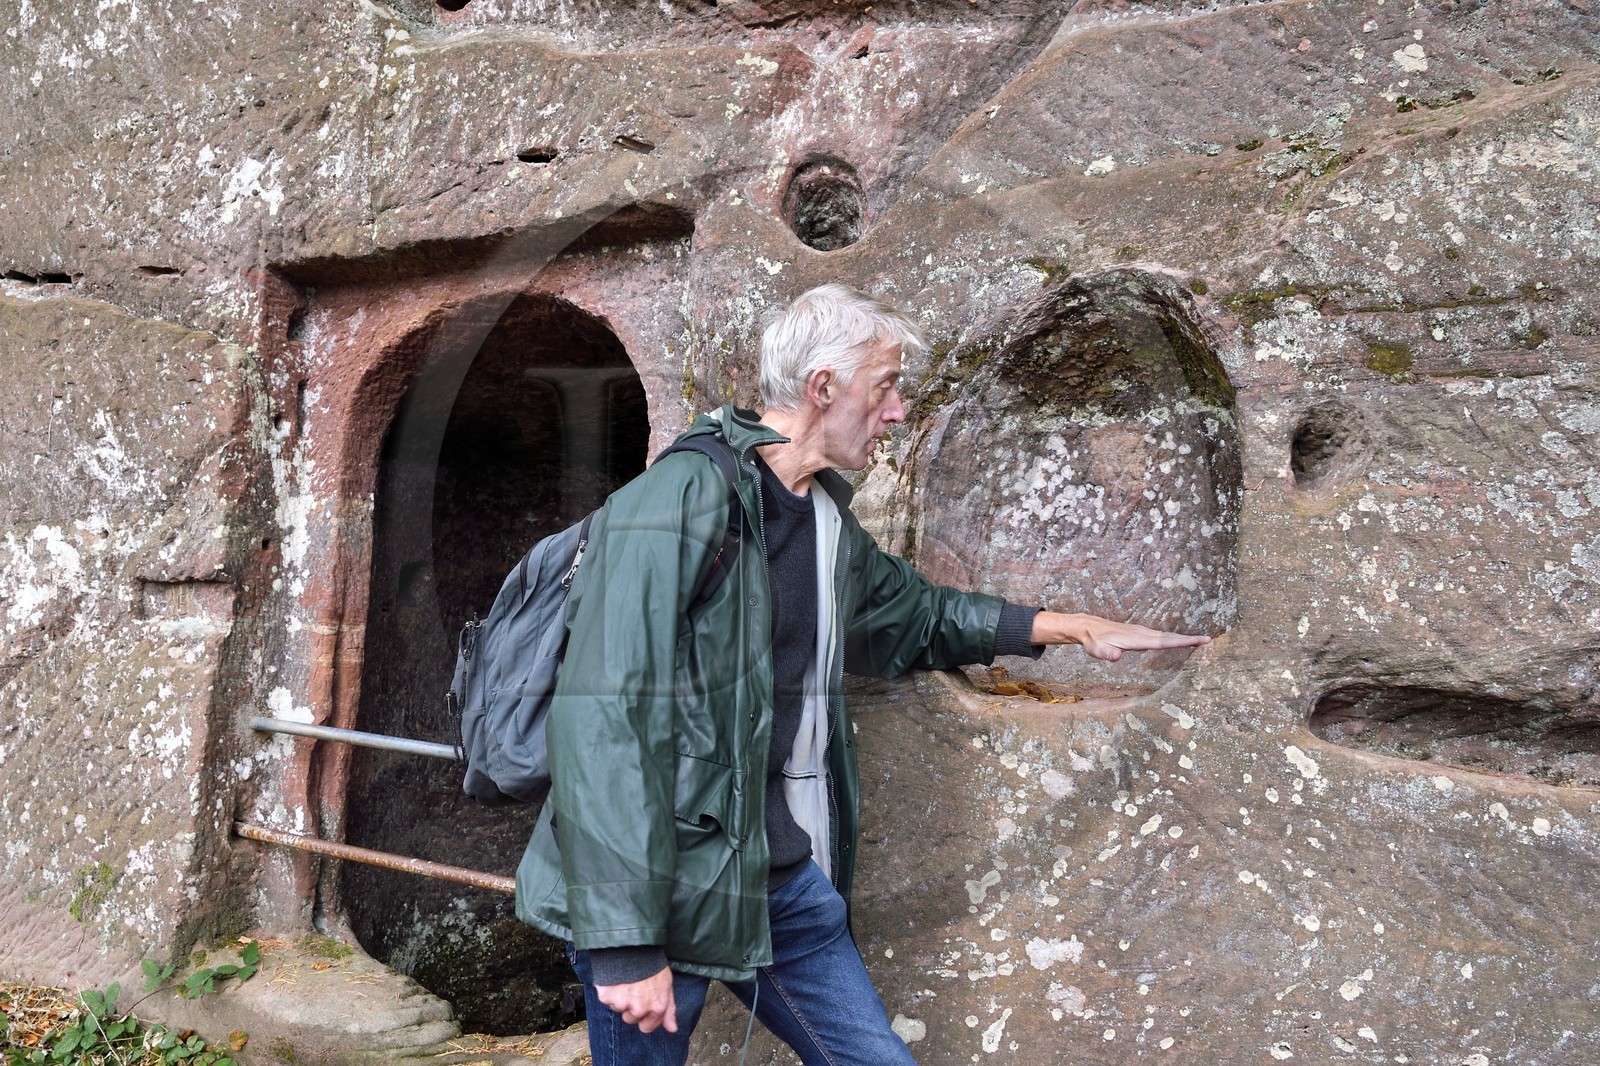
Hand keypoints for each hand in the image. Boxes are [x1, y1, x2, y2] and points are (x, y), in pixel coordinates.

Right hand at [596, 967, 676, 1033]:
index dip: (645, 1017)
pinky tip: (615, 978)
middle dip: (631, 1006)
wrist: (633, 946)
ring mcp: (622, 1004)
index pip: (647, 1027)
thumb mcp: (666, 984)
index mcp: (656, 1008)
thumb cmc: (651, 963)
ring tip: (625, 980)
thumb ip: (669, 1009)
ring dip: (619, 998)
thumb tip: (672, 1029)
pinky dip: (609, 990)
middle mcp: (639, 1009)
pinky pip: (606, 999)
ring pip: (618, 1008)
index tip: (642, 1005)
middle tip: (633, 988)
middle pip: (630, 1019)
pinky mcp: (607, 997)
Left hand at [1031, 611, 1211, 661]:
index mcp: (1138, 639)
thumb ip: (1107, 654)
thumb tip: (1116, 656)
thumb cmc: (1093, 641)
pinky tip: (1177, 642)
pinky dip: (1172, 639)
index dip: (1182, 642)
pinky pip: (1159, 637)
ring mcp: (1141, 633)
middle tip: (1208, 639)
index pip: (1164, 642)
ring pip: (1166, 636)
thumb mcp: (1097, 650)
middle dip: (1189, 639)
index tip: (1199, 640)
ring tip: (1200, 641)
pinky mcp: (1139, 634)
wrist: (1088, 627)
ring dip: (1183, 639)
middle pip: (1170, 637)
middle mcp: (1143, 633)